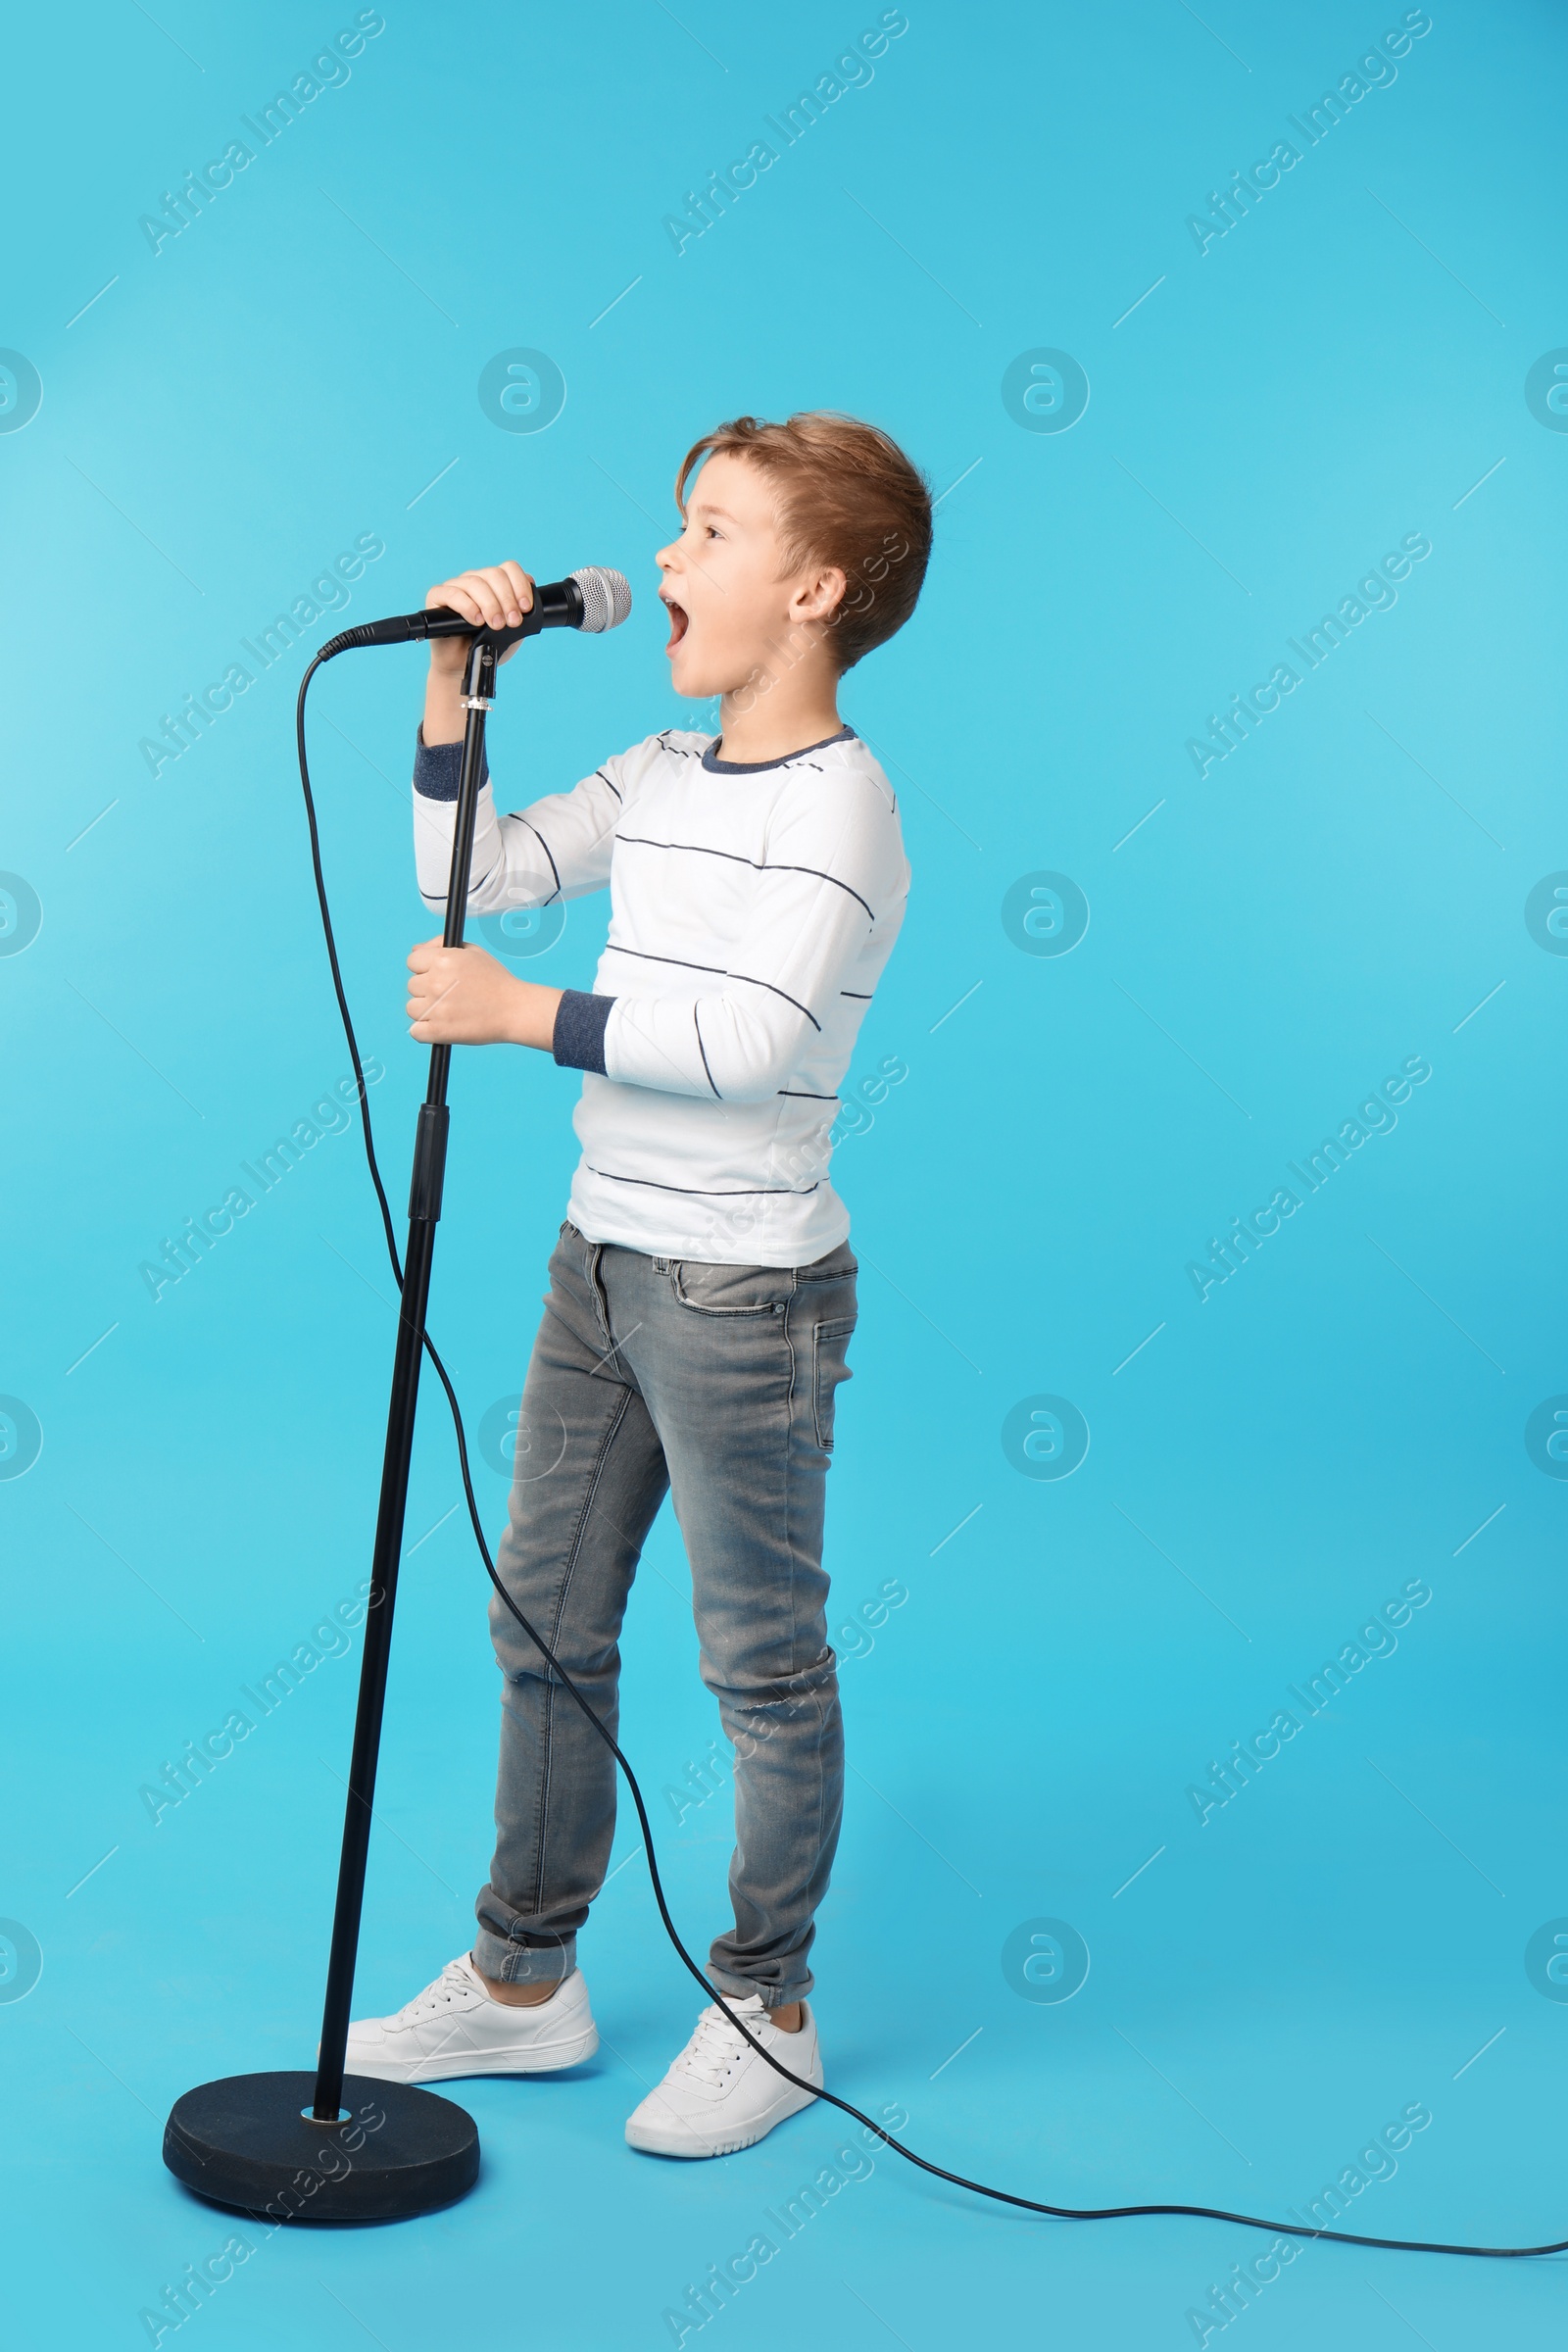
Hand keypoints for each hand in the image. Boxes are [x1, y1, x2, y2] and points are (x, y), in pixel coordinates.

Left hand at [405, 938, 561, 1049]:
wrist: (516, 1010)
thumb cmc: (497, 981)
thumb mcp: (473, 952)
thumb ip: (440, 945)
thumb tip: (415, 949)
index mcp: (443, 960)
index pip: (412, 961)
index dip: (425, 968)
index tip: (438, 976)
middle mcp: (436, 981)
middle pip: (412, 986)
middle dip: (428, 990)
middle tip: (451, 995)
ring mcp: (436, 1008)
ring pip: (412, 1008)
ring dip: (426, 1011)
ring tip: (449, 1011)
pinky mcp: (438, 1031)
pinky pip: (415, 1032)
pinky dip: (426, 1032)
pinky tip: (443, 1026)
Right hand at [425, 562, 534, 676]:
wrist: (462, 665)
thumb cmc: (486, 645)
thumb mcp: (513, 631)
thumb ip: (521, 614)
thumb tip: (528, 599)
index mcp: (494, 583)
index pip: (509, 568)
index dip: (520, 585)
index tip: (526, 608)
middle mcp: (475, 580)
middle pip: (494, 574)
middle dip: (508, 599)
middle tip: (513, 622)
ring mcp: (456, 586)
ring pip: (475, 583)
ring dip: (490, 605)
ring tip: (496, 625)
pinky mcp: (437, 596)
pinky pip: (452, 593)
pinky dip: (468, 606)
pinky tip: (476, 620)